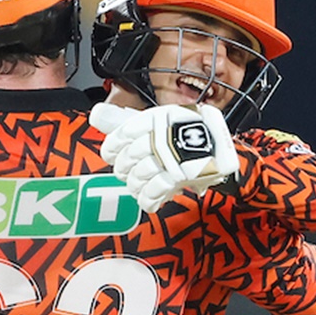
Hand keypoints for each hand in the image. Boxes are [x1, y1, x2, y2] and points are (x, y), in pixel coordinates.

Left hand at [90, 101, 238, 212]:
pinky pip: (154, 191)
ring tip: (140, 186)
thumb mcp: (154, 120)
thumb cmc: (185, 132)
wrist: (221, 147)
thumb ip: (123, 119)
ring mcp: (171, 156)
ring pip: (139, 176)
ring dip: (136, 186)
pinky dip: (148, 199)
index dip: (112, 148)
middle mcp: (162, 135)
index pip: (122, 133)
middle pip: (129, 158)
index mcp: (155, 118)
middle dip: (125, 170)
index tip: (110, 155)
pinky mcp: (180, 176)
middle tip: (127, 173)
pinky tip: (148, 200)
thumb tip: (95, 114)